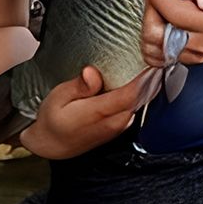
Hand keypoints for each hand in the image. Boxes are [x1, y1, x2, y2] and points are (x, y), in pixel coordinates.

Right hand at [19, 65, 157, 159]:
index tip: (149, 60)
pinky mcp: (121, 127)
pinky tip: (125, 84)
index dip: (143, 76)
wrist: (52, 145)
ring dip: (141, 86)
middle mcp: (115, 121)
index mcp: (99, 112)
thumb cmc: (53, 120)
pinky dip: (135, 95)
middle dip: (145, 78)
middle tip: (145, 58)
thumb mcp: (58, 97)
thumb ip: (78, 86)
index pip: (131, 93)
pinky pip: (134, 108)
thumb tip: (92, 73)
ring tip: (137, 67)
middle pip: (140, 97)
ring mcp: (120, 126)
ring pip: (139, 102)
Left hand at [141, 0, 202, 67]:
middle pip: (157, 34)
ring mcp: (196, 54)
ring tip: (158, 6)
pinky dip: (152, 39)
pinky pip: (157, 56)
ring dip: (149, 24)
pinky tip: (161, 22)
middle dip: (150, 9)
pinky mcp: (189, 59)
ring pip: (153, 46)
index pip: (173, 14)